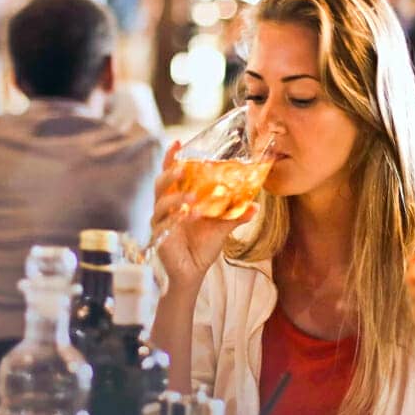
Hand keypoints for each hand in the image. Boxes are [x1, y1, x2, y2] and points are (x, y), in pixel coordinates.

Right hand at [153, 141, 256, 288]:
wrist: (193, 271)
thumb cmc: (203, 245)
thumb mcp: (223, 227)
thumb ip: (236, 215)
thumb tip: (255, 206)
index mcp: (178, 198)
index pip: (171, 174)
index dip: (171, 158)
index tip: (178, 142)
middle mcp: (166, 207)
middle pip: (160, 183)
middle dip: (170, 174)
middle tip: (182, 168)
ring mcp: (160, 222)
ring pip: (161, 204)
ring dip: (176, 198)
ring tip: (192, 199)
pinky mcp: (160, 237)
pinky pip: (164, 225)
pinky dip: (175, 220)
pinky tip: (189, 217)